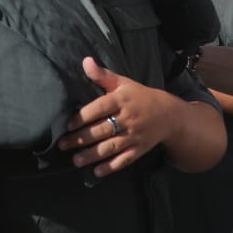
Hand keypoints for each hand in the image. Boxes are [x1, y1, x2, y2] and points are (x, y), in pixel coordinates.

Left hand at [58, 57, 177, 176]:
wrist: (169, 115)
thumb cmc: (140, 97)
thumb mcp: (123, 83)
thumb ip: (102, 75)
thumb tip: (85, 60)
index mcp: (121, 101)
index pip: (100, 108)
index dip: (83, 116)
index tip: (68, 124)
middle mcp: (127, 119)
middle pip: (101, 130)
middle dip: (81, 139)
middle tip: (63, 145)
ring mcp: (134, 136)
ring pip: (110, 147)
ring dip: (92, 155)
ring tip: (75, 160)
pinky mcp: (139, 150)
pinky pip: (124, 160)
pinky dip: (111, 167)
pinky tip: (97, 172)